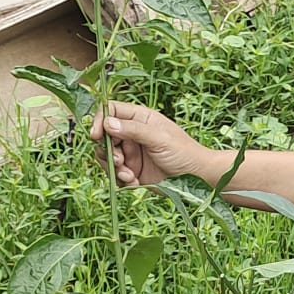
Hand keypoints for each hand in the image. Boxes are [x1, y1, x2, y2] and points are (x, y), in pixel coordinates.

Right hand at [90, 100, 213, 189]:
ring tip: (128, 175)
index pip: (110, 111)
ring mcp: (131, 152)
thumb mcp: (159, 138)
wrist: (198, 178)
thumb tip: (108, 123)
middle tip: (119, 160)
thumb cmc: (184, 153)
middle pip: (104, 135)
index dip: (99, 121)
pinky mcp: (132, 170)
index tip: (96, 135)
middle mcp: (132, 133)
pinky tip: (133, 181)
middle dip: (107, 149)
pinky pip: (115, 173)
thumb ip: (134, 130)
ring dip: (113, 166)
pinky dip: (120, 178)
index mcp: (139, 118)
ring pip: (107, 155)